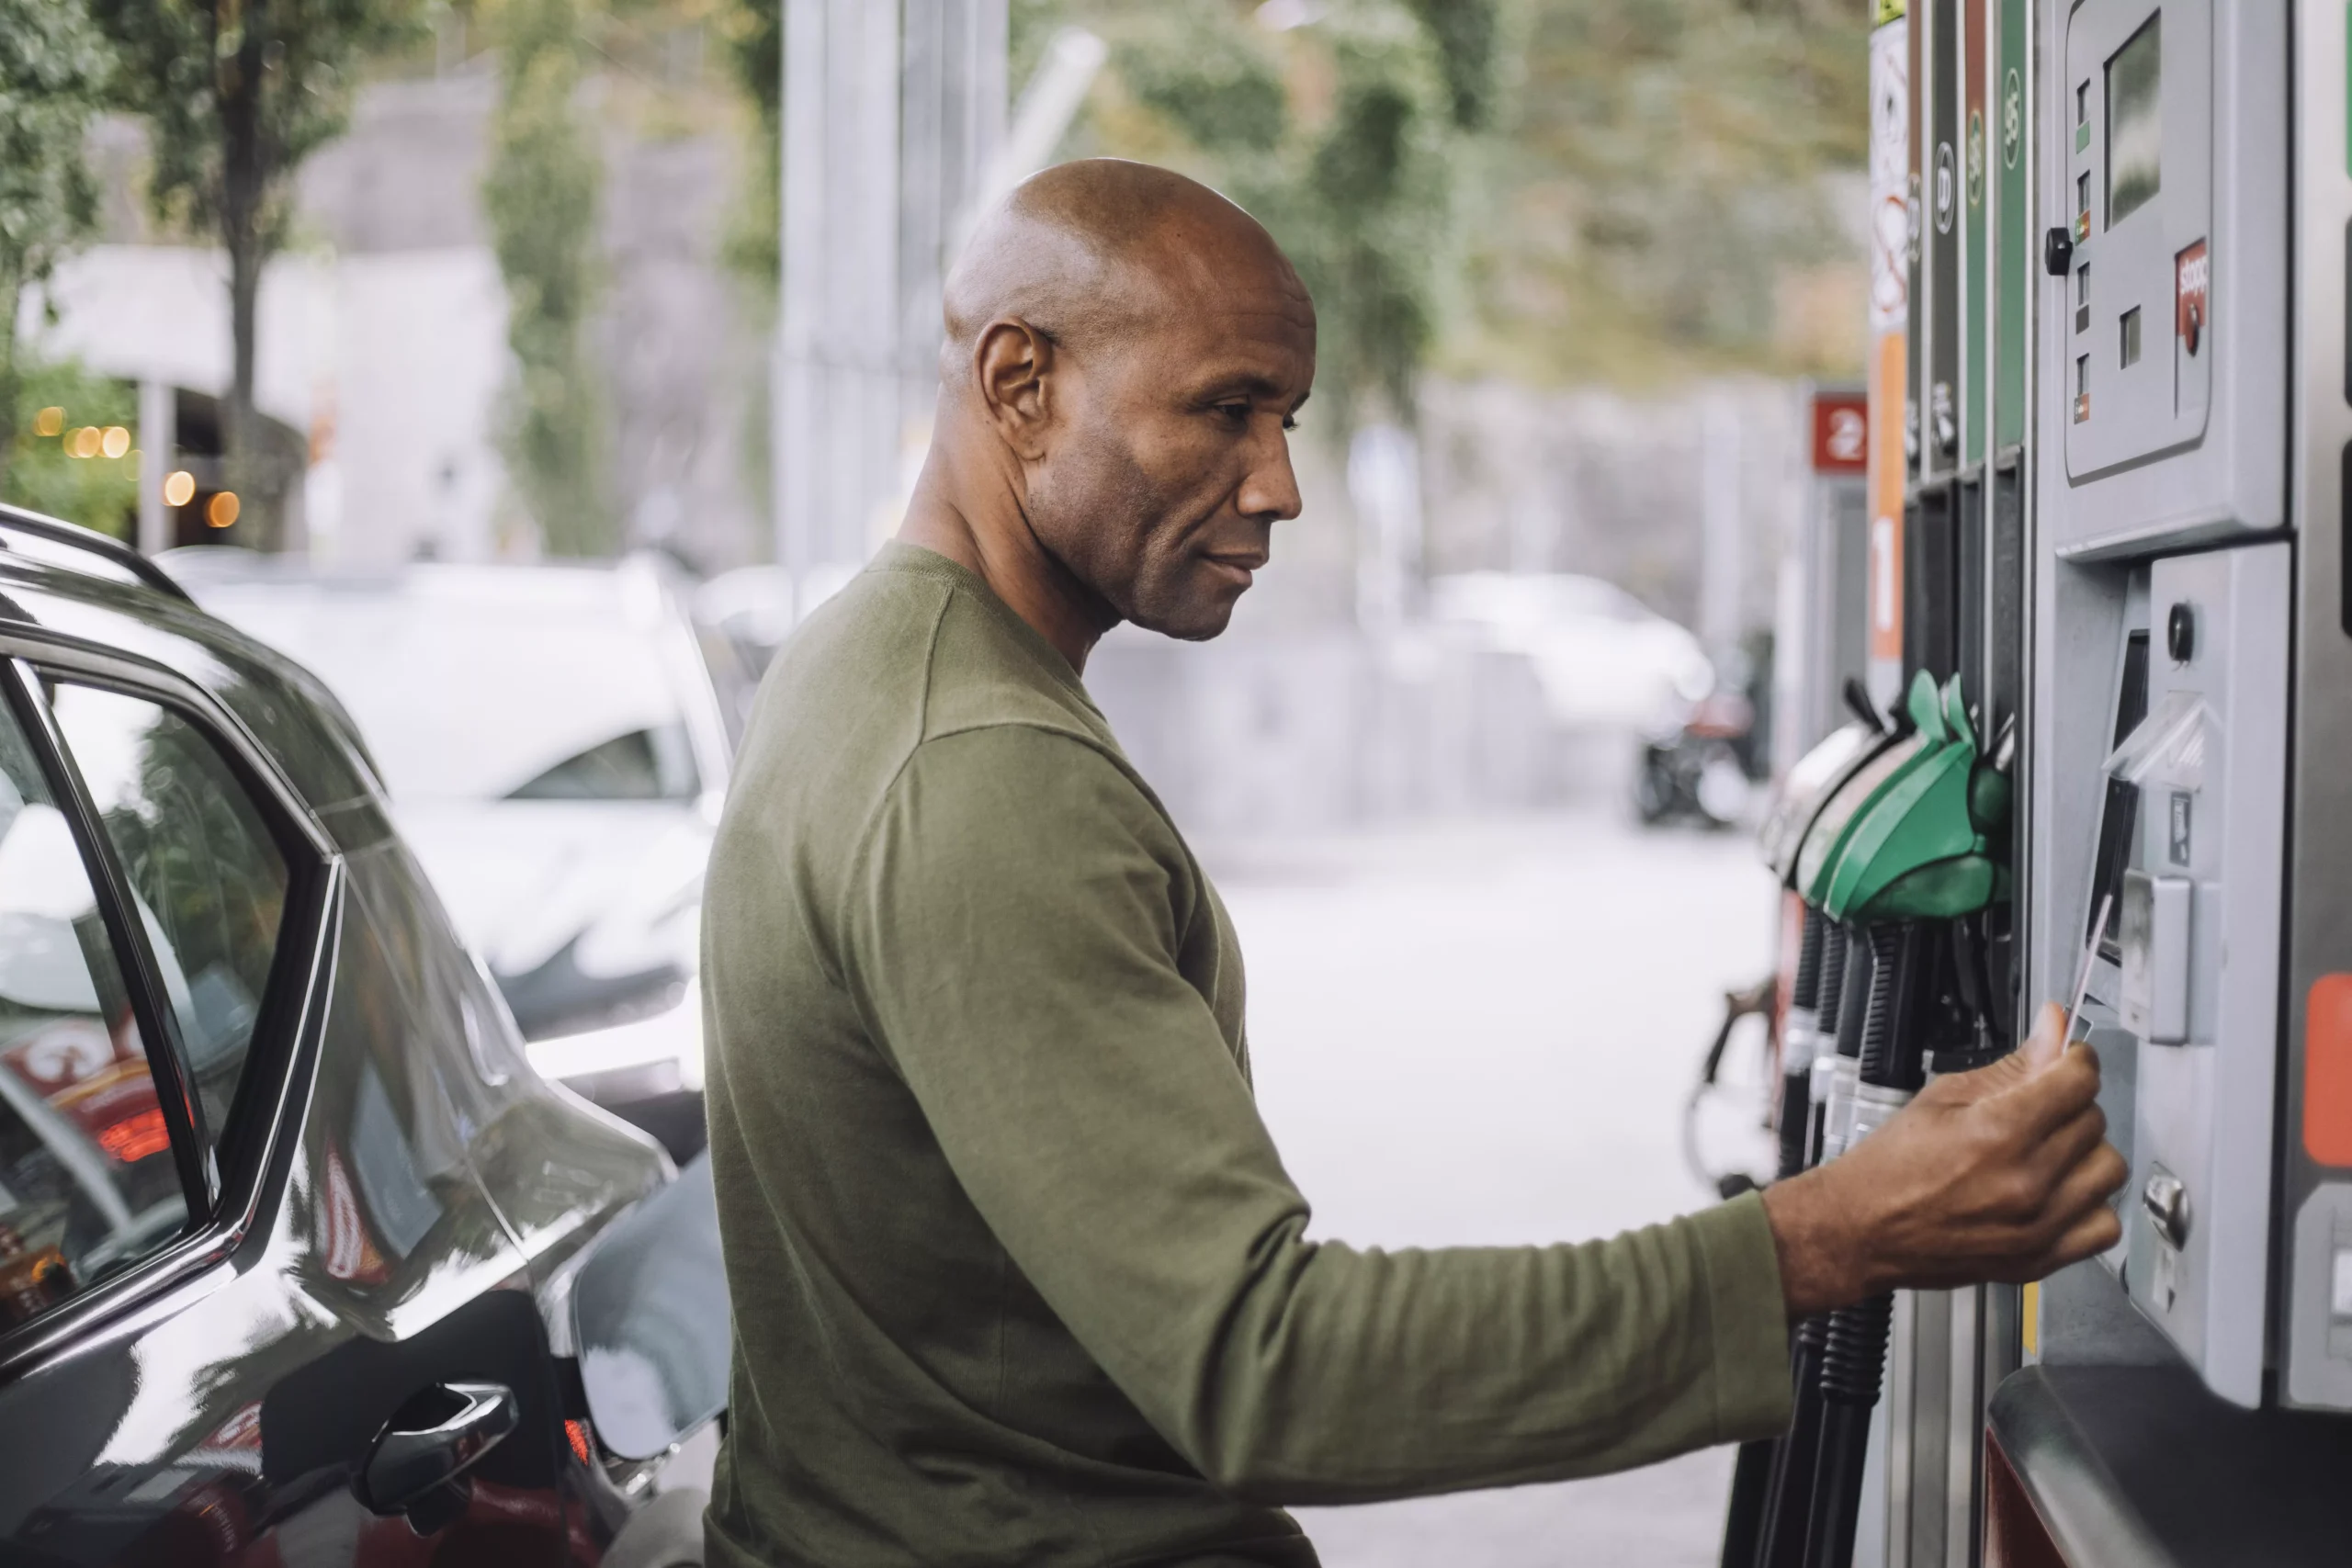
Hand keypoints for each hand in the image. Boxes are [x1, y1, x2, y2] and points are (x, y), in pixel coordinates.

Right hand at [1760, 1002, 2127, 1315]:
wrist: (1863, 1229)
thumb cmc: (1892, 1167)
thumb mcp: (1943, 1097)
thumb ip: (2010, 1067)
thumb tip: (2052, 1031)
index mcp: (1998, 1131)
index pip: (2078, 1080)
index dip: (2075, 1060)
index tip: (2068, 1061)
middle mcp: (2026, 1180)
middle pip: (2094, 1120)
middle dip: (2070, 1104)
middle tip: (2041, 1107)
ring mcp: (2038, 1225)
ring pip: (2108, 1169)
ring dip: (2085, 1153)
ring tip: (2052, 1152)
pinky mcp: (2040, 1258)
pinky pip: (2105, 1226)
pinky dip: (2090, 1205)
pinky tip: (2062, 1194)